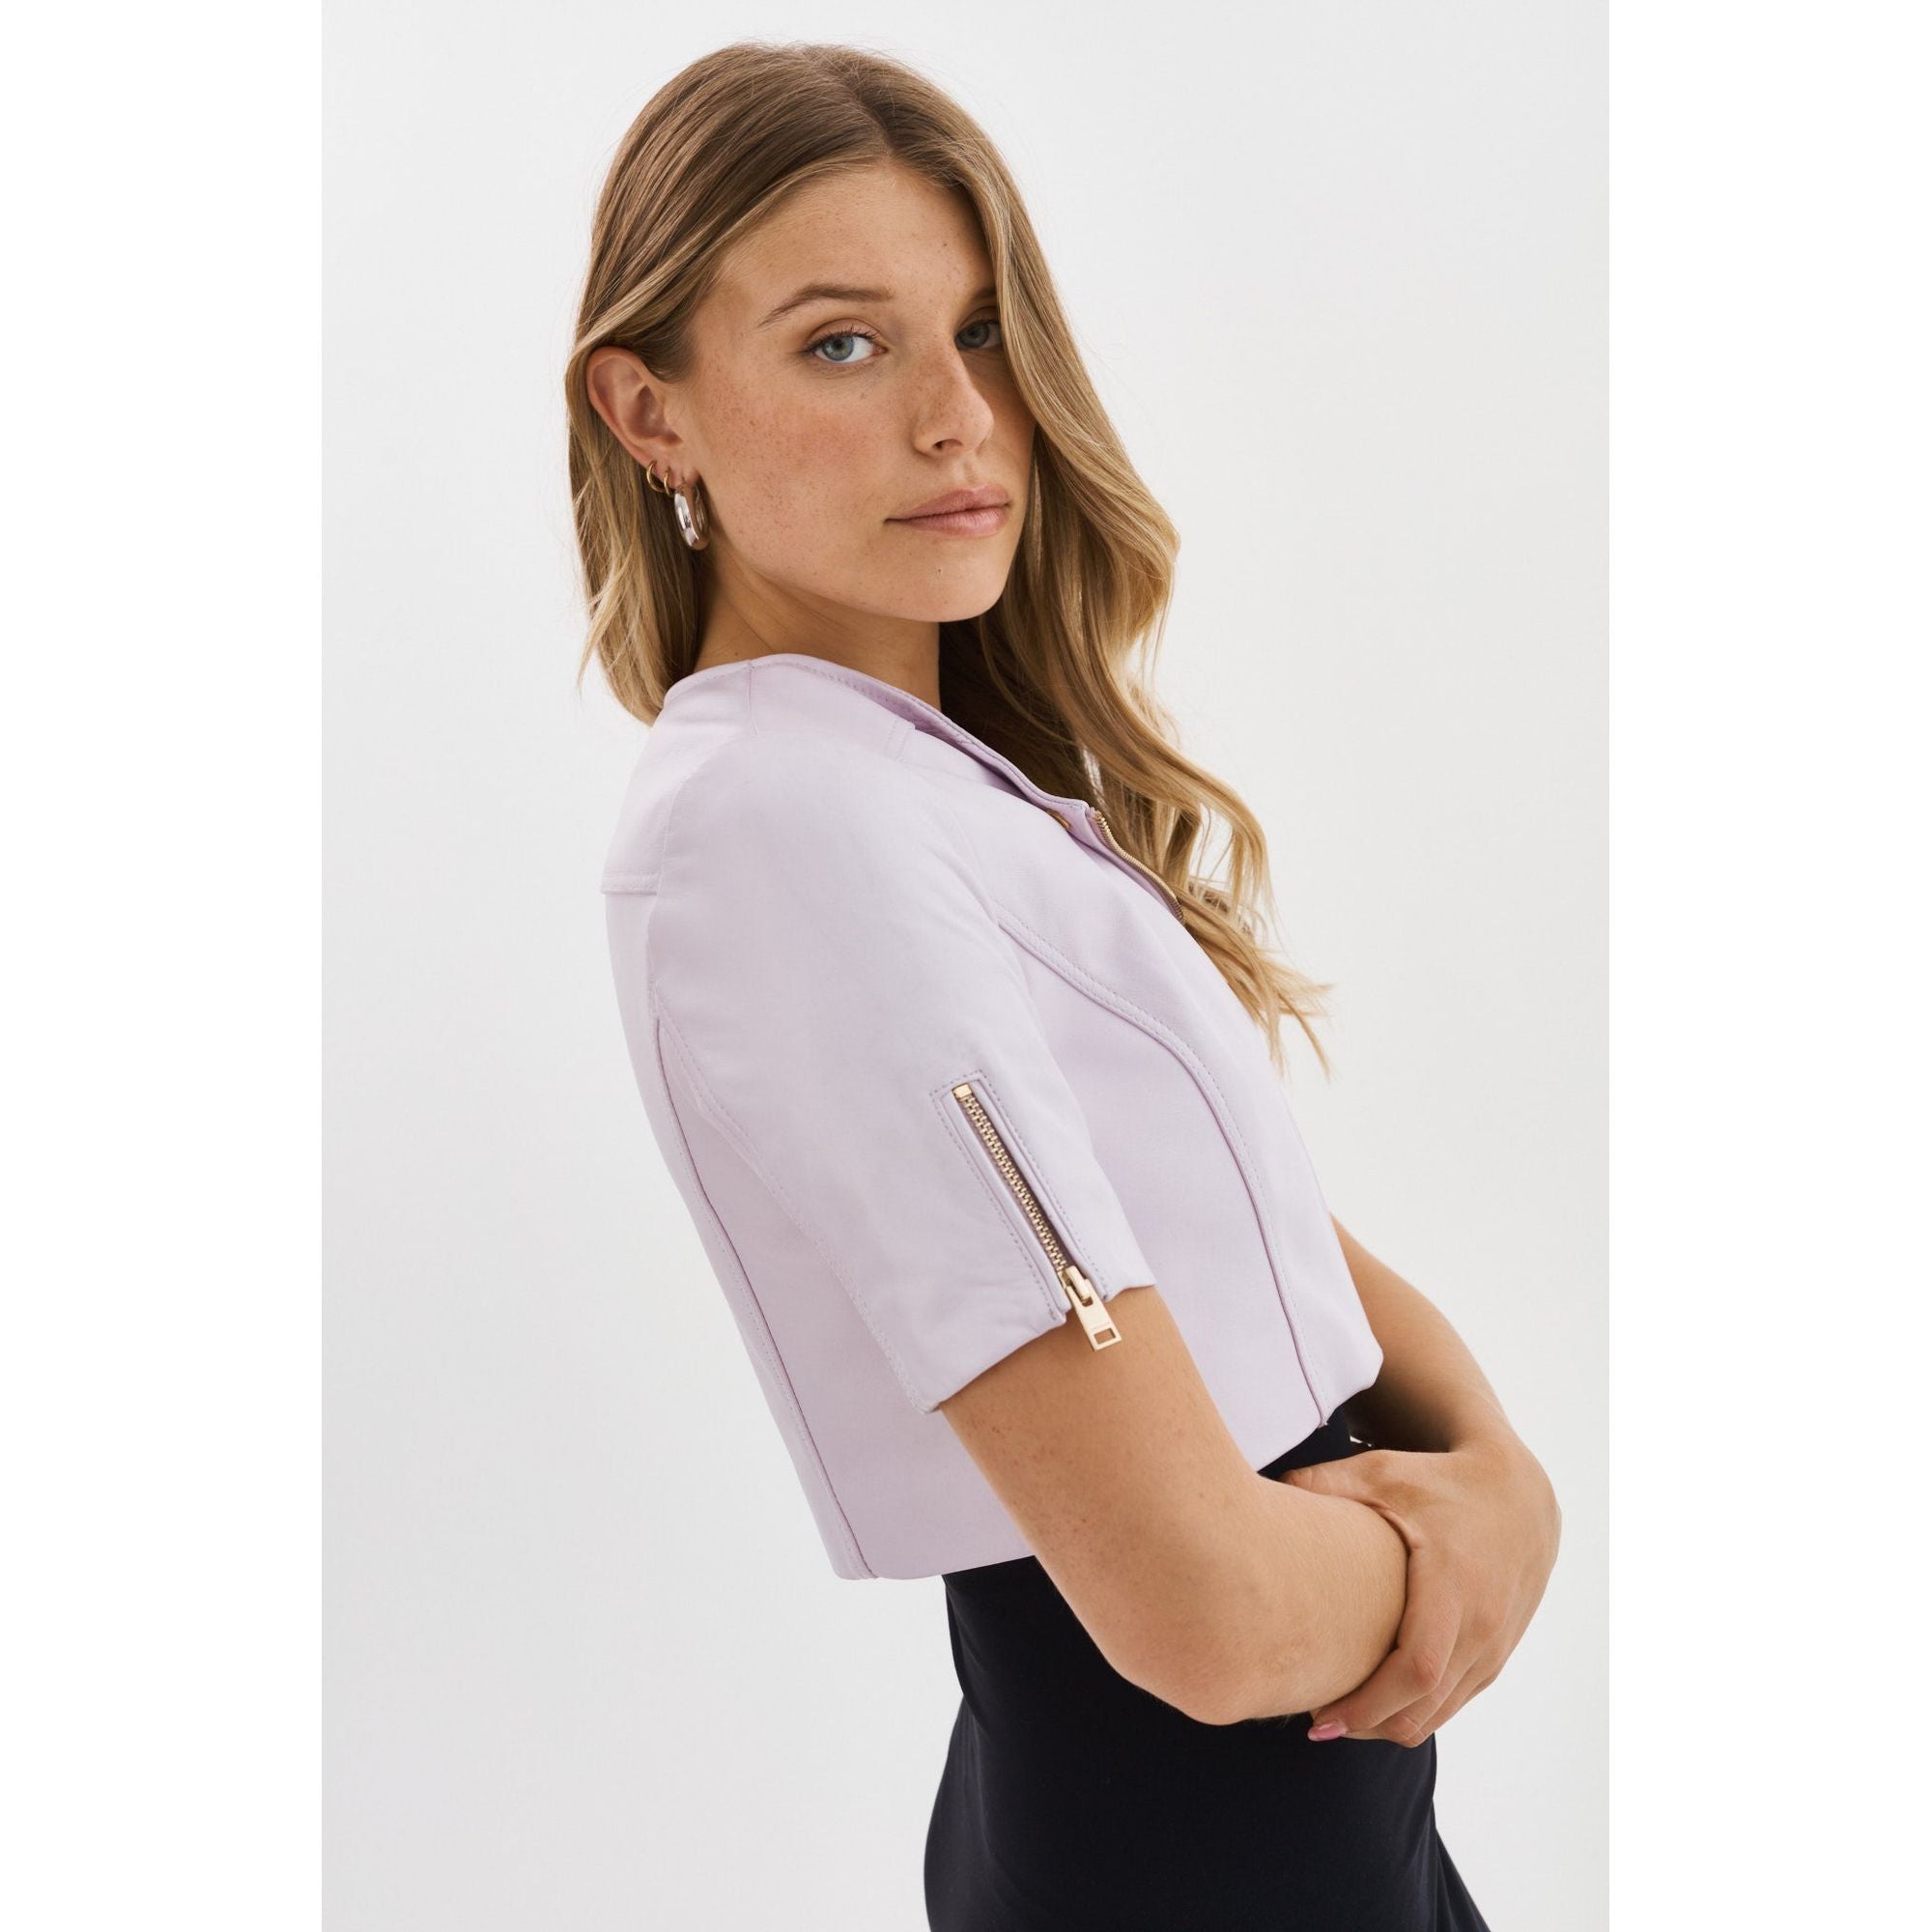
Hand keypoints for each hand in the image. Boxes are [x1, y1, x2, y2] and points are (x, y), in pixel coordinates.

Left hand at [1277, 1430, 1559, 1746]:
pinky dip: (1413, 1711)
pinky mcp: (1496, 1656)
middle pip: (1424, 1705)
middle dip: (1368, 1725)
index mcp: (1455, 1583)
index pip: (1416, 1669)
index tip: (1319, 1716)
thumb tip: (1267, 1487)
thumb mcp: (1385, 1473)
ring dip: (1388, 1725)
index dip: (1367, 1704)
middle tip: (1316, 1723)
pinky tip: (1374, 1700)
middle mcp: (1483, 1624)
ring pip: (1439, 1713)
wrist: (1520, 1497)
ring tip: (1337, 1717)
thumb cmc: (1443, 1484)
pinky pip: (1453, 1702)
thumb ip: (1325, 1483)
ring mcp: (1495, 1647)